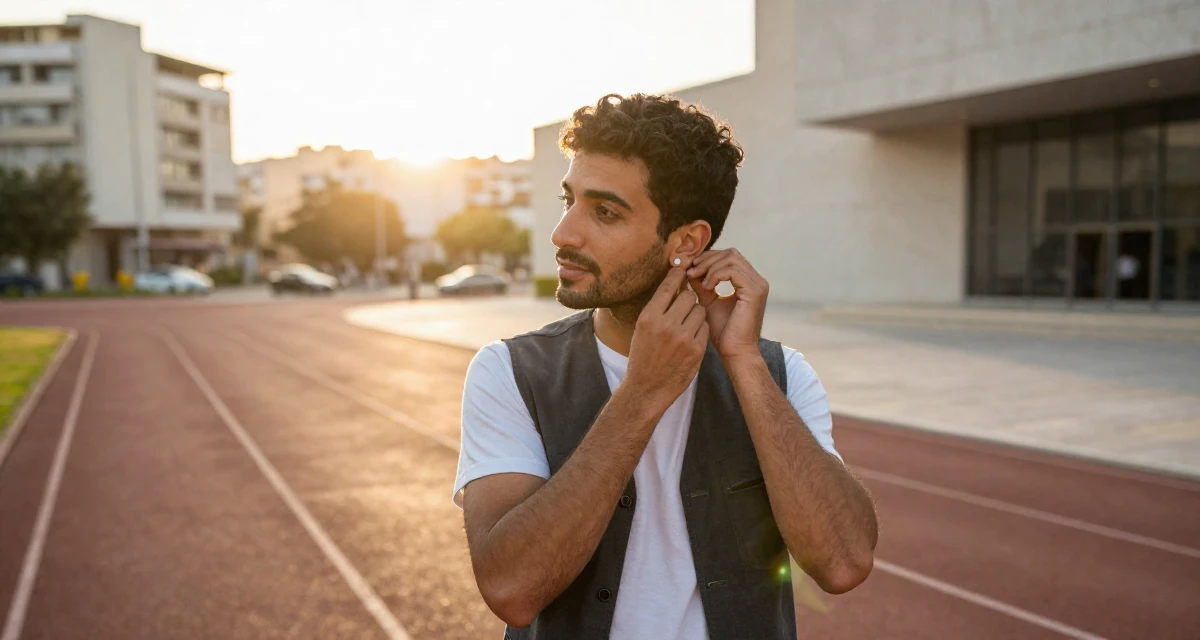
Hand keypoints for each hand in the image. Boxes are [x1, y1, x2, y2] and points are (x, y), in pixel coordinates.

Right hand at [625, 267, 708, 404]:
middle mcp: (666, 326)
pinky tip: (691, 337)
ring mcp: (683, 338)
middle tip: (683, 306)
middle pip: (688, 297)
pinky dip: (700, 329)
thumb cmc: (643, 355)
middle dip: (687, 299)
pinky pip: (704, 327)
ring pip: (699, 311)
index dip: (677, 275)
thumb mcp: (642, 328)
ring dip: (695, 313)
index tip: (683, 268)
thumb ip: (658, 307)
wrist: (647, 388)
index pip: (668, 287)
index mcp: (649, 317)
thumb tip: (675, 283)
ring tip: (686, 324)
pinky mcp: (697, 350)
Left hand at [686, 248, 768, 362]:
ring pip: (730, 258)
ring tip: (696, 279)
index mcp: (748, 281)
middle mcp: (756, 280)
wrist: (735, 352)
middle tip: (690, 270)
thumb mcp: (708, 301)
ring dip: (709, 266)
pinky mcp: (755, 291)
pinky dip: (715, 274)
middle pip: (730, 253)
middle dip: (707, 259)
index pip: (728, 256)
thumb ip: (702, 284)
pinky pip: (732, 270)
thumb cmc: (723, 332)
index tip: (689, 266)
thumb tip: (689, 268)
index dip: (707, 257)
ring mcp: (758, 284)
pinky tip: (706, 287)